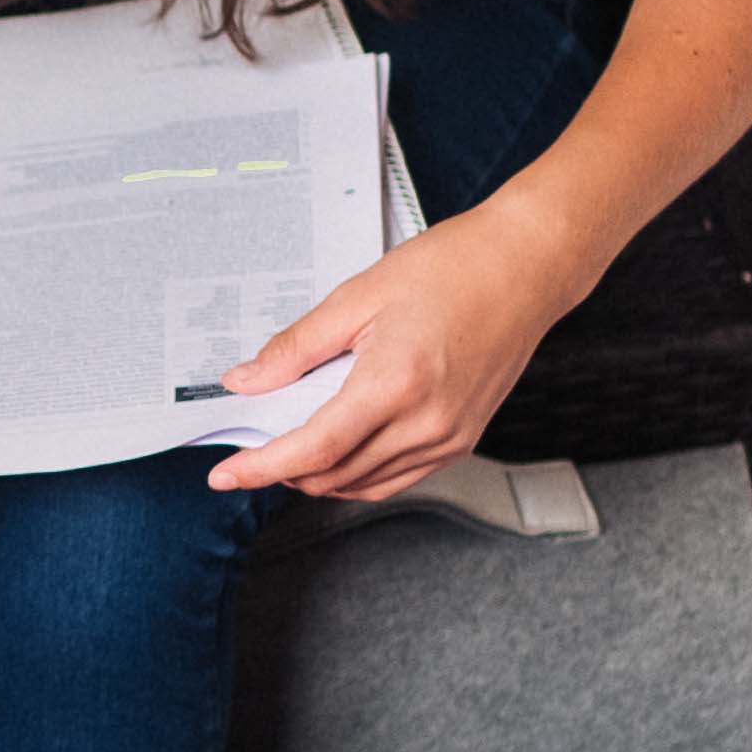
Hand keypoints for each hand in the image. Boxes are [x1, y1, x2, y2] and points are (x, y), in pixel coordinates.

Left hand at [203, 209, 596, 500]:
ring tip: (289, 447)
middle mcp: (427, 422)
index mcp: (397, 383)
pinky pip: (397, 478)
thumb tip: (246, 381)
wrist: (525, 266)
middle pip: (335, 475)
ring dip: (319, 476)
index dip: (262, 467)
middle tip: (251, 448)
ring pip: (364, 485)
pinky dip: (358, 475)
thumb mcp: (358, 296)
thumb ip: (297, 347)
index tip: (225, 475)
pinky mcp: (463, 440)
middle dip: (284, 471)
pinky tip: (339, 451)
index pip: (315, 448)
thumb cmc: (451, 268)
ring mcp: (449, 437)